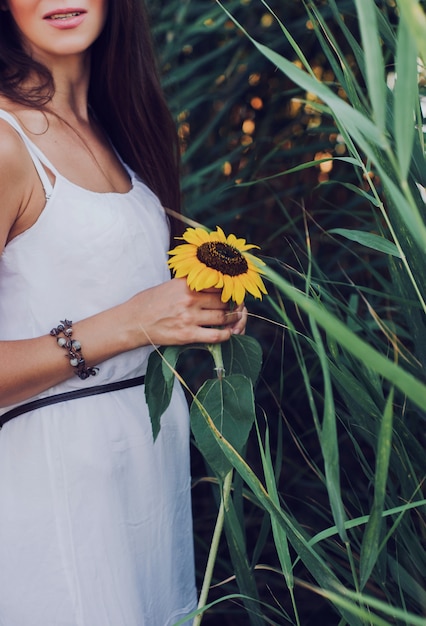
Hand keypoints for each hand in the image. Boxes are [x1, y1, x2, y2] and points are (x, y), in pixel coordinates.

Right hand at [125, 278, 243, 347]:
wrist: (133, 322)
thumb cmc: (150, 302)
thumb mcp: (169, 285)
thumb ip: (189, 284)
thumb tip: (210, 283)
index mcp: (186, 284)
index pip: (217, 284)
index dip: (227, 289)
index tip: (231, 293)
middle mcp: (190, 299)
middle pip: (223, 300)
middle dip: (232, 304)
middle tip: (236, 307)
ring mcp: (189, 317)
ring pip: (223, 317)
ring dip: (232, 319)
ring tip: (234, 320)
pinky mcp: (187, 334)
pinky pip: (215, 335)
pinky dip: (226, 335)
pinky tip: (227, 333)